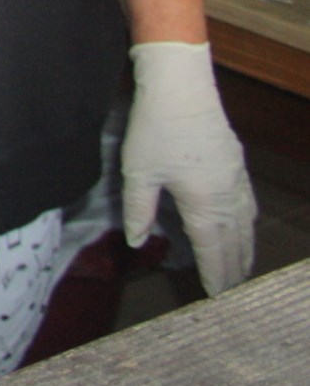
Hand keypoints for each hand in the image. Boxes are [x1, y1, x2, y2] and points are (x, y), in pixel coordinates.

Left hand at [123, 41, 256, 292]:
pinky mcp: (237, 162)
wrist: (182, 89)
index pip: (211, 249)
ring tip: (243, 267)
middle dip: (233, 268)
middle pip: (235, 241)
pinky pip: (248, 203)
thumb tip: (137, 243)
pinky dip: (248, 223)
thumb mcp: (138, 173)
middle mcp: (227, 196)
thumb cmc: (155, 130)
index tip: (217, 296)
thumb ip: (139, 210)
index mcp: (203, 204)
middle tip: (236, 293)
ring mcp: (236, 178)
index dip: (213, 274)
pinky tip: (245, 224)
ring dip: (245, 248)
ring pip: (246, 223)